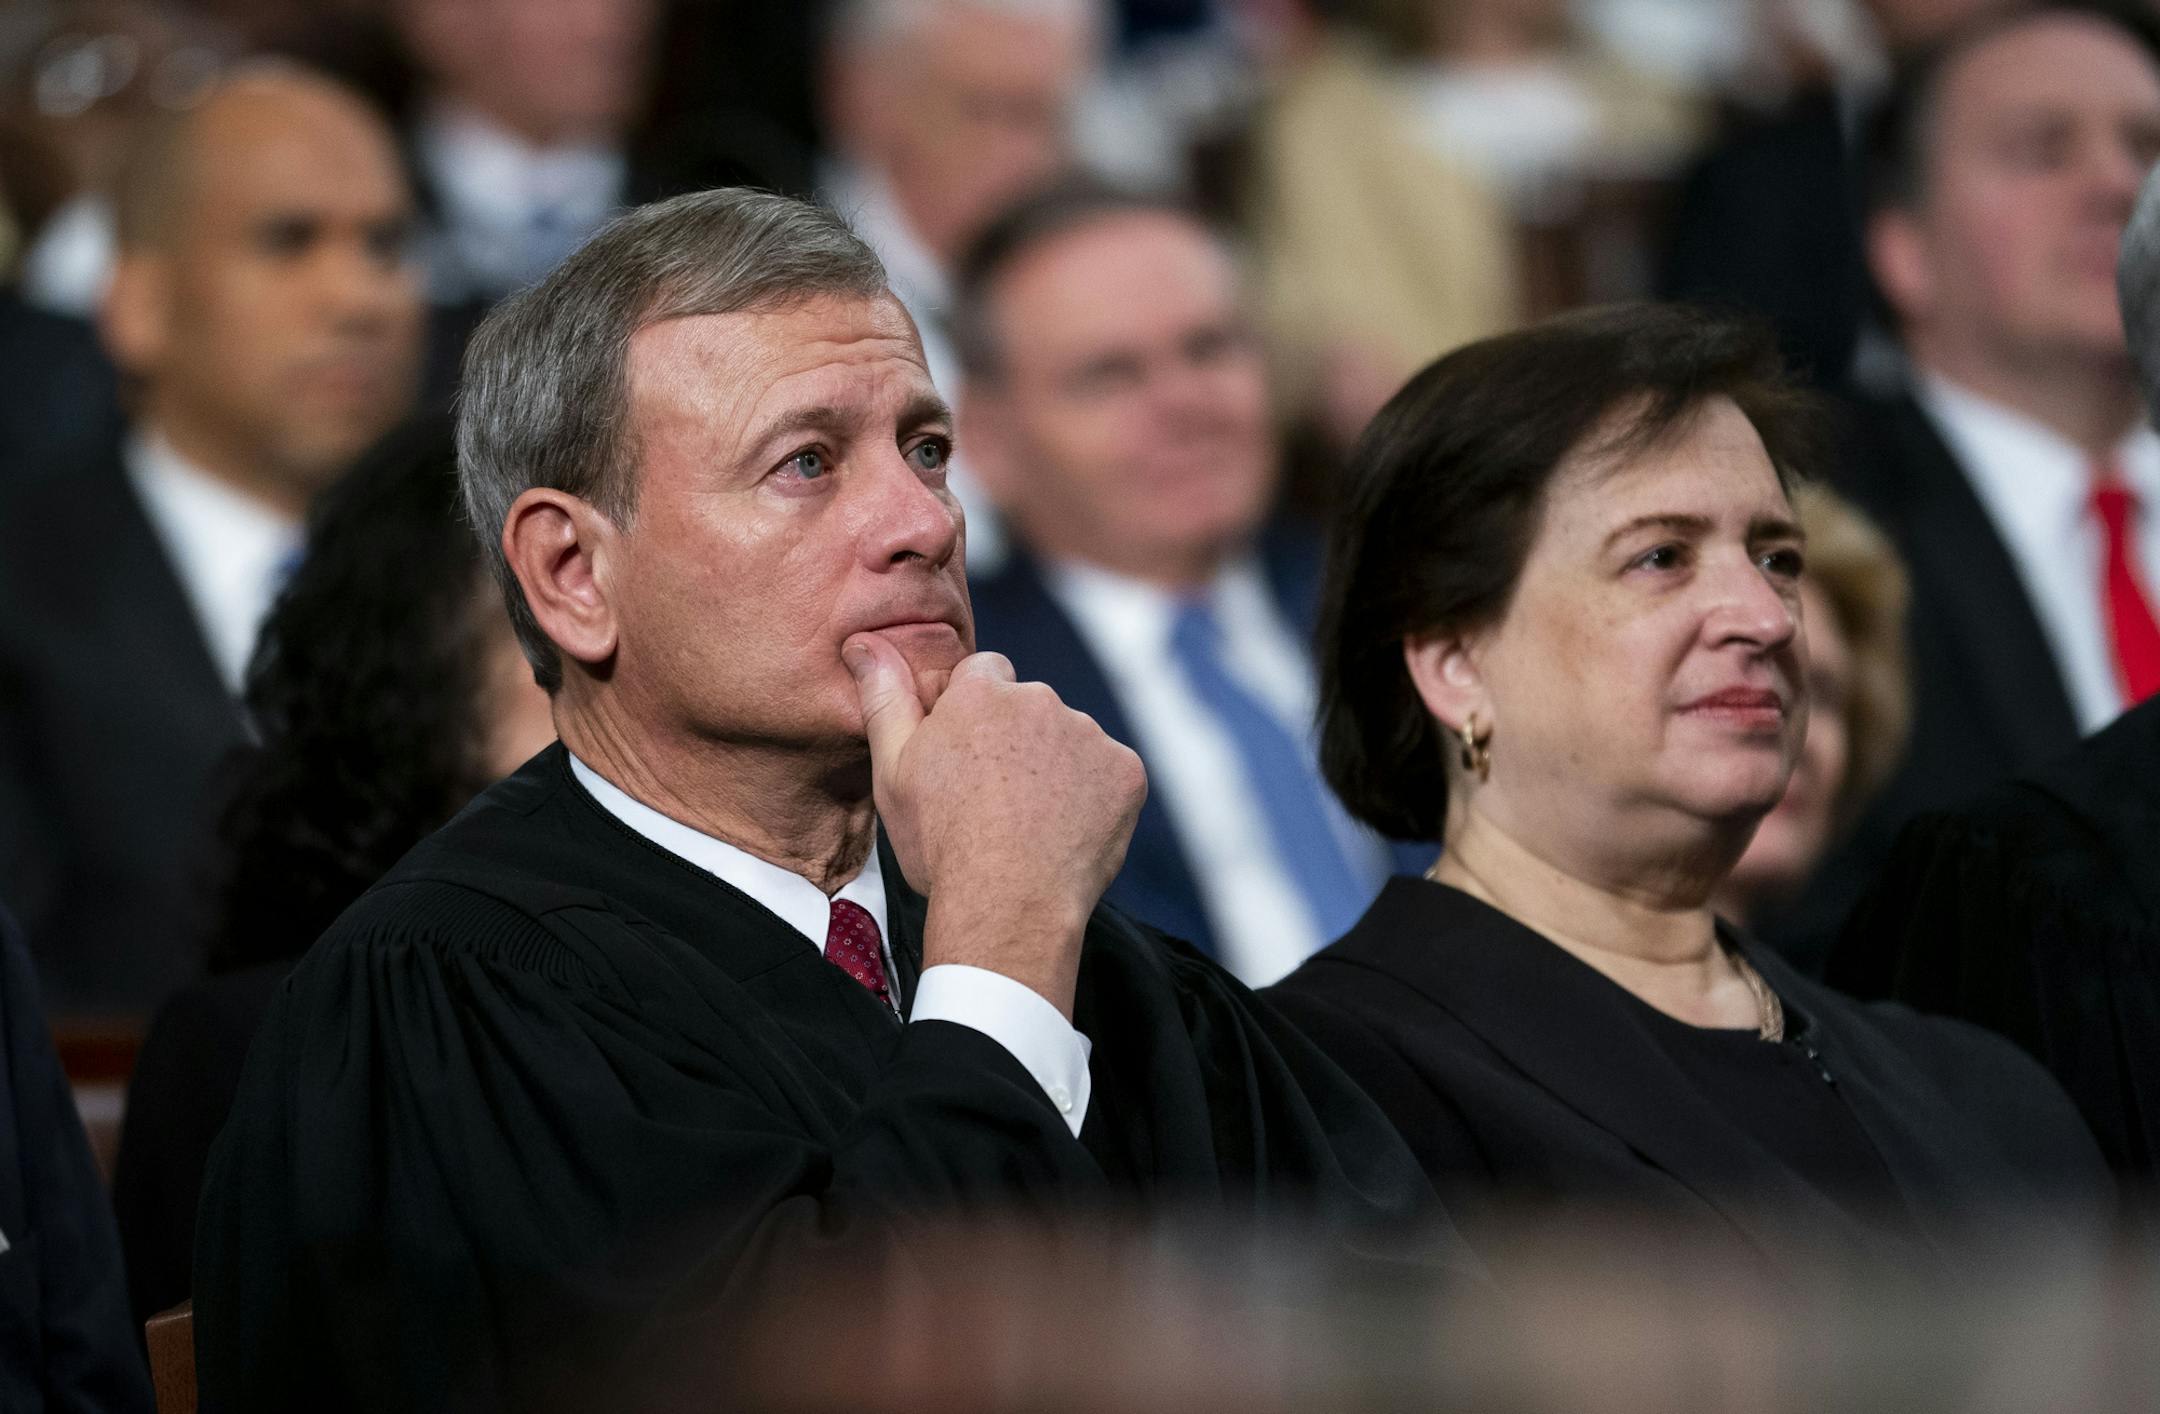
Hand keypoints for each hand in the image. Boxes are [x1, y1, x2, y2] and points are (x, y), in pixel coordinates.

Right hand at [845, 633, 1145, 1017]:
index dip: (972, 713)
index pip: (983, 673)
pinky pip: (1108, 772)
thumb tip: (863, 644)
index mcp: (981, 693)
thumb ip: (885, 698)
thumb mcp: (893, 771)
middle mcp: (1040, 699)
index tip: (966, 756)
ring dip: (1056, 766)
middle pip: (1029, 706)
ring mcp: (1089, 734)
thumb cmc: (941, 844)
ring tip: (1031, 823)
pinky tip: (1067, 832)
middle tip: (995, 798)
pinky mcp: (1126, 771)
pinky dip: (1094, 796)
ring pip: (1070, 740)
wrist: (1007, 906)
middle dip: (1016, 738)